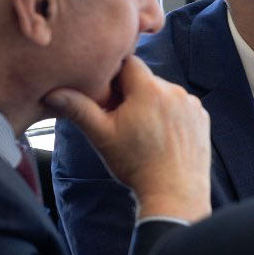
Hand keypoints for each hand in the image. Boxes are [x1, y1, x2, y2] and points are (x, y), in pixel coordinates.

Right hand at [45, 56, 211, 221]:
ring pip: (164, 93)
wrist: (174, 192)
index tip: (106, 94)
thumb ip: (78, 109)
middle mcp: (175, 91)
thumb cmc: (136, 164)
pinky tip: (160, 136)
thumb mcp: (101, 135)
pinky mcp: (202, 118)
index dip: (113, 75)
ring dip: (151, 103)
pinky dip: (169, 115)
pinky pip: (180, 107)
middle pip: (146, 79)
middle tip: (120, 117)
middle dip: (131, 92)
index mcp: (150, 89)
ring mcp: (192, 105)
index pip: (128, 62)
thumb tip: (51, 92)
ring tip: (141, 130)